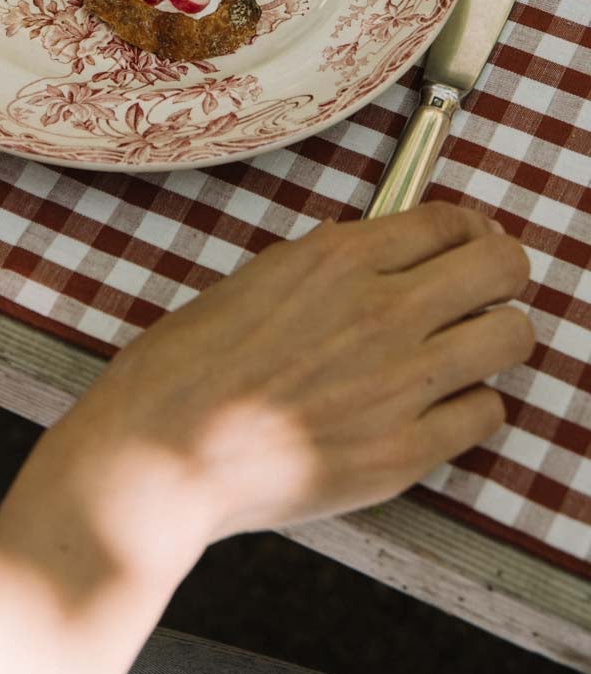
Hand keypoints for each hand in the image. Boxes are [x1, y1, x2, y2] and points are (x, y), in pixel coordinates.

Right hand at [14, 203, 532, 583]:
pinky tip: (440, 406)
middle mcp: (379, 311)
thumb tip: (382, 260)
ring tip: (470, 349)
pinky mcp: (403, 453)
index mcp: (336, 259)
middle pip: (501, 268)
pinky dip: (471, 406)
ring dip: (497, 336)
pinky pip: (485, 415)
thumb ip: (328, 267)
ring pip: (511, 338)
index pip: (447, 221)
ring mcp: (398, 384)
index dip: (470, 230)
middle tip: (487, 289)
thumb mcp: (255, 280)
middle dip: (502, 272)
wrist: (162, 451)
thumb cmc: (187, 366)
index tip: (469, 243)